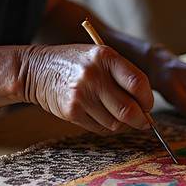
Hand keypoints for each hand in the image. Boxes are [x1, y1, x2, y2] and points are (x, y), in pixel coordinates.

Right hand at [21, 44, 153, 133]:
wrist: (37, 70)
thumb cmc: (75, 64)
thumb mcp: (99, 57)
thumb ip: (122, 76)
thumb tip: (146, 107)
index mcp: (105, 57)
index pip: (138, 83)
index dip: (148, 99)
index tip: (147, 105)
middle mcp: (93, 75)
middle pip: (129, 109)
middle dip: (141, 120)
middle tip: (142, 121)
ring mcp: (82, 95)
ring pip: (115, 123)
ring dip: (123, 125)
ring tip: (120, 117)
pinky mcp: (72, 112)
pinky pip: (100, 128)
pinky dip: (107, 127)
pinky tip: (104, 117)